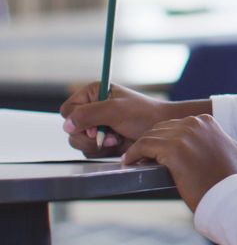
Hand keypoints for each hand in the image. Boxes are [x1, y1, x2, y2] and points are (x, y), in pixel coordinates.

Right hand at [60, 83, 174, 157]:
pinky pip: (89, 151)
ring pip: (78, 142)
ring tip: (117, 138)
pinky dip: (103, 150)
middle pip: (71, 130)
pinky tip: (118, 144)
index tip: (97, 125)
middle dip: (90, 136)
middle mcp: (91, 108)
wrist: (160, 130)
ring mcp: (96, 126)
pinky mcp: (102, 140)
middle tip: (109, 134)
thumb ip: (89, 114)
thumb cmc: (144, 114)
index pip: (68, 110)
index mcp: (93, 93)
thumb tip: (67, 125)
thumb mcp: (116, 110)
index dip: (78, 121)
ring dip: (98, 144)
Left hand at [122, 114, 236, 211]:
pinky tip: (130, 161)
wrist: (227, 193)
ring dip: (140, 149)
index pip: (175, 125)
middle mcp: (194, 124)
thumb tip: (215, 141)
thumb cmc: (230, 177)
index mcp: (206, 121)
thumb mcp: (232, 149)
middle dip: (151, 143)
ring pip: (150, 136)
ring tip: (134, 160)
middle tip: (142, 157)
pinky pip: (143, 146)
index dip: (164, 139)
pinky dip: (133, 154)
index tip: (157, 151)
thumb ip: (219, 139)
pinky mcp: (172, 149)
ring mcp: (183, 135)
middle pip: (161, 129)